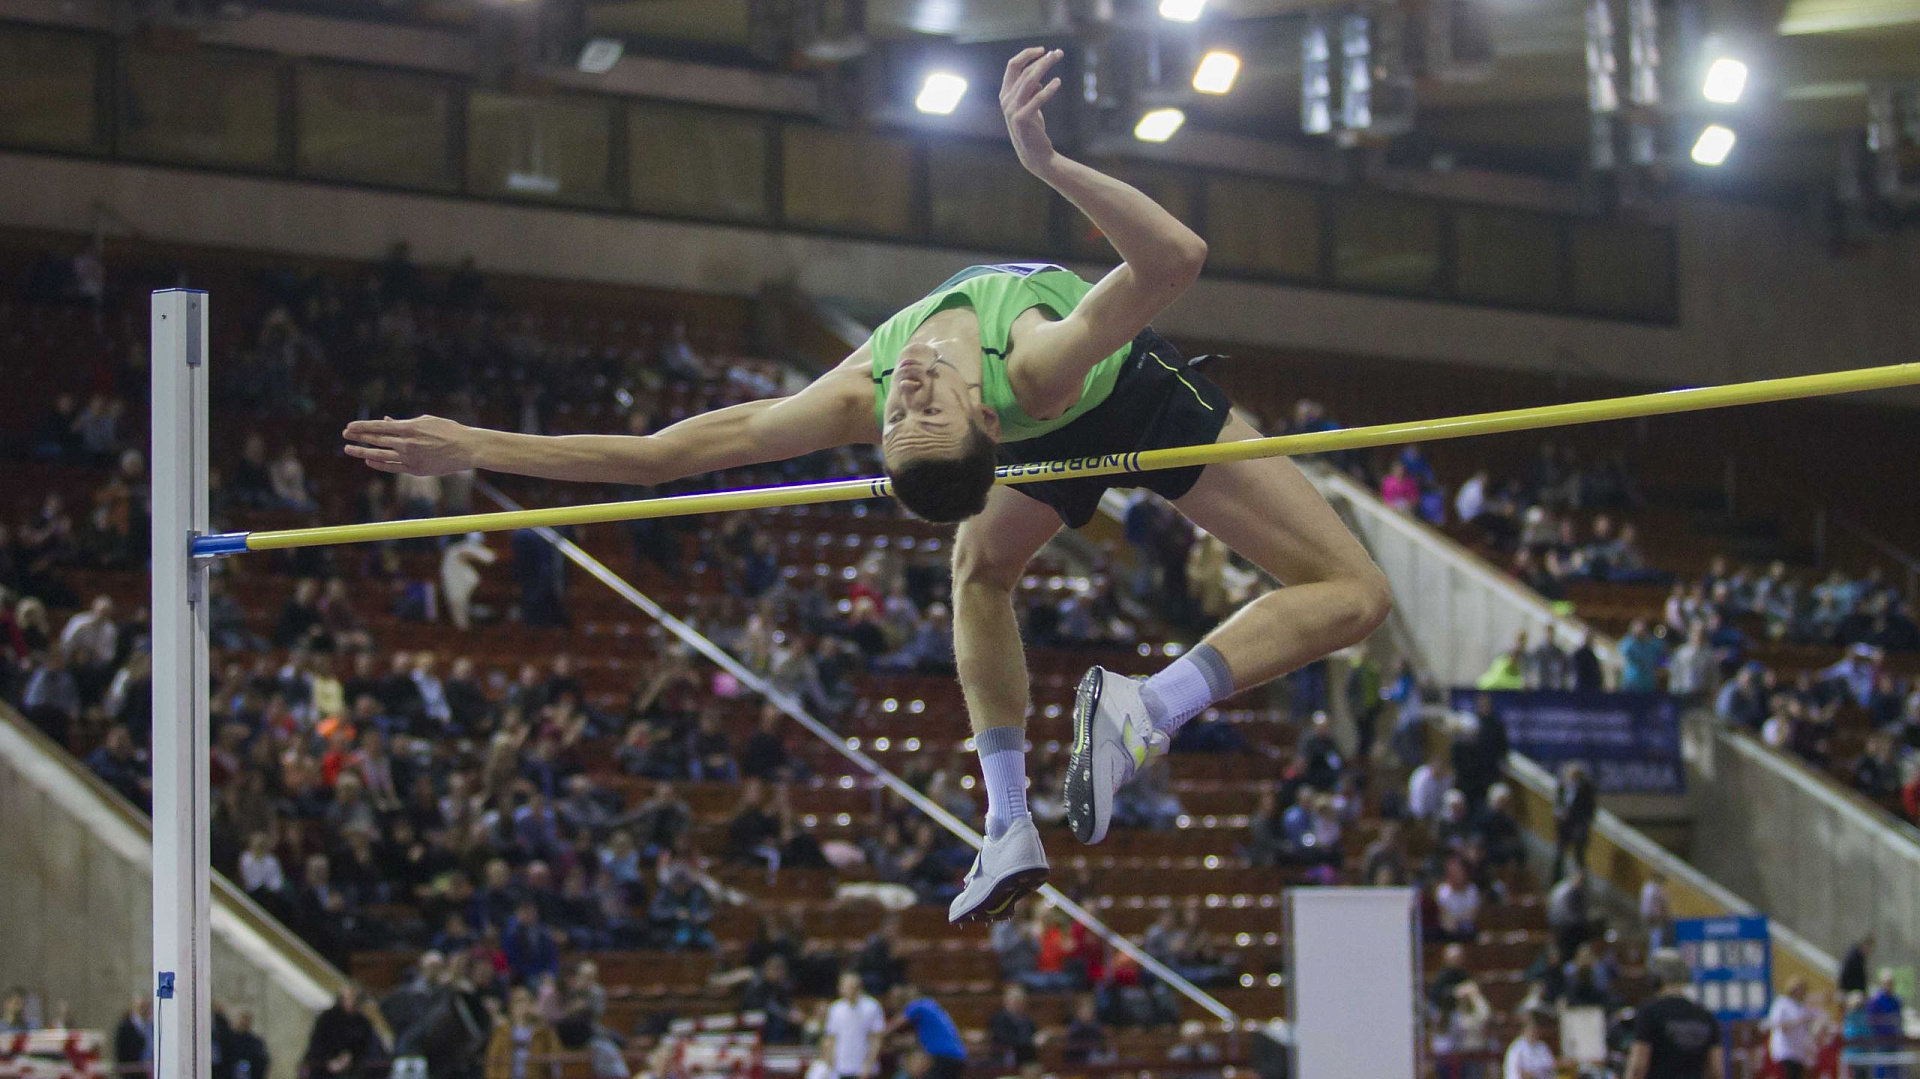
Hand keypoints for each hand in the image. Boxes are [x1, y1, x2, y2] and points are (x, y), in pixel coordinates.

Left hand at [342, 415, 476, 475]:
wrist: (468, 448)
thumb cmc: (449, 431)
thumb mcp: (426, 421)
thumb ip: (404, 422)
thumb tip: (386, 422)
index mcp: (410, 428)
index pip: (379, 427)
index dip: (362, 427)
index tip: (349, 427)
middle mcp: (407, 443)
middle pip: (376, 440)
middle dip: (358, 437)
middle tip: (345, 435)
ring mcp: (410, 458)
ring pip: (380, 455)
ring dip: (362, 452)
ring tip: (349, 450)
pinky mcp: (416, 469)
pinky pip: (392, 467)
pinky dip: (379, 463)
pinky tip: (369, 460)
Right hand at [1001, 47, 1064, 174]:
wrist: (1034, 154)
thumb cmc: (1033, 129)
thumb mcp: (1029, 106)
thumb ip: (1030, 91)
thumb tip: (1038, 78)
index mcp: (1005, 94)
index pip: (1012, 65)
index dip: (1027, 54)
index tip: (1043, 50)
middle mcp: (1006, 100)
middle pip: (1024, 70)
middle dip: (1042, 59)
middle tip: (1059, 53)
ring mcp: (1012, 109)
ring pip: (1029, 80)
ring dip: (1044, 67)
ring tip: (1058, 58)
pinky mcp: (1022, 119)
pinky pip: (1037, 99)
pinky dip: (1048, 89)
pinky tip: (1058, 82)